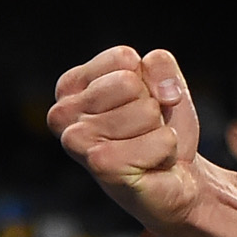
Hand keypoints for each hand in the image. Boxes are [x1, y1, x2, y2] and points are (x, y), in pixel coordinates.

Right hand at [47, 45, 209, 229]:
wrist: (174, 178)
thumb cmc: (160, 129)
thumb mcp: (164, 84)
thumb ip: (161, 65)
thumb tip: (165, 93)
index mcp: (71, 86)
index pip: (123, 59)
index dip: (146, 81)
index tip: (138, 105)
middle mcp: (62, 113)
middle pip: (130, 83)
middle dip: (151, 107)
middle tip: (143, 131)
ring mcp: (76, 141)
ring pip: (145, 111)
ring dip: (159, 132)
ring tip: (145, 148)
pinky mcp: (99, 165)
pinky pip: (158, 140)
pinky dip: (165, 151)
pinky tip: (149, 165)